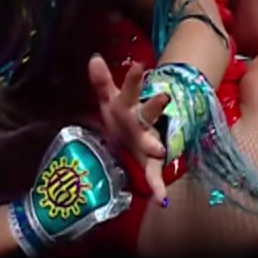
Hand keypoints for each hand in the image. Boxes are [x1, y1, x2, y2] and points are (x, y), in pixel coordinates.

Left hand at [88, 54, 169, 203]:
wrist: (141, 138)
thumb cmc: (123, 116)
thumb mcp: (110, 99)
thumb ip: (101, 82)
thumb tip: (94, 58)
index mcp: (130, 105)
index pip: (131, 89)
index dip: (134, 78)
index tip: (139, 64)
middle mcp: (143, 122)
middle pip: (149, 111)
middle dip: (155, 106)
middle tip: (164, 97)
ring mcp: (149, 142)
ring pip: (153, 142)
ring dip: (155, 145)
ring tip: (159, 149)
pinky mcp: (151, 163)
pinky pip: (154, 175)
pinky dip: (158, 187)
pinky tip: (162, 199)